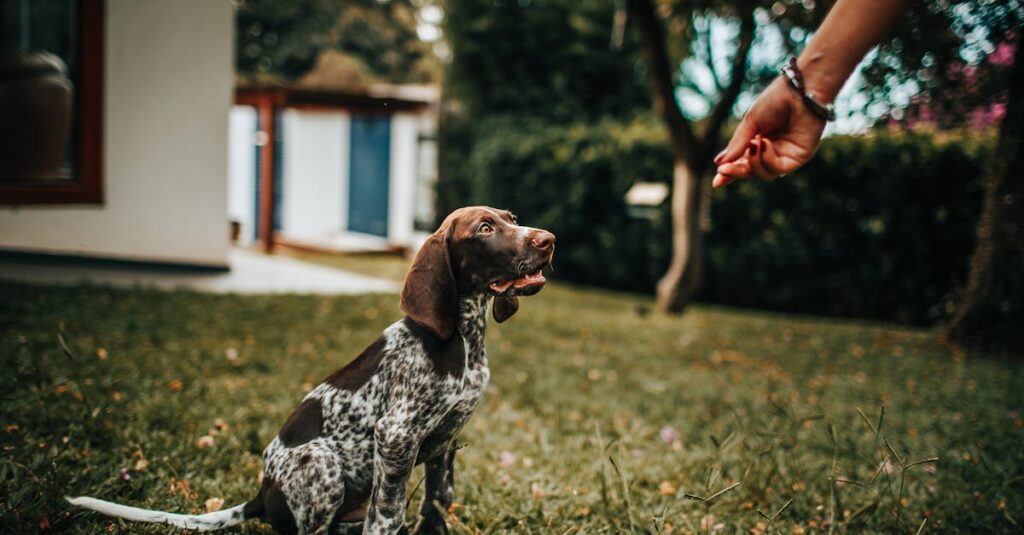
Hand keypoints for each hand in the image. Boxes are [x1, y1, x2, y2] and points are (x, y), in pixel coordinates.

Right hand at [712, 77, 826, 186]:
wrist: (798, 90)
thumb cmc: (775, 100)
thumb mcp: (750, 123)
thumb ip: (737, 144)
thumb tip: (719, 163)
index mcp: (758, 142)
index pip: (743, 162)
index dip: (730, 172)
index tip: (717, 181)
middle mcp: (772, 151)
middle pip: (752, 172)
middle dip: (736, 172)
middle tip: (723, 170)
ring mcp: (786, 155)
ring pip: (765, 174)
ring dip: (754, 163)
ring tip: (753, 144)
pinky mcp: (799, 157)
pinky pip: (778, 169)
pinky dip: (767, 159)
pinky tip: (765, 143)